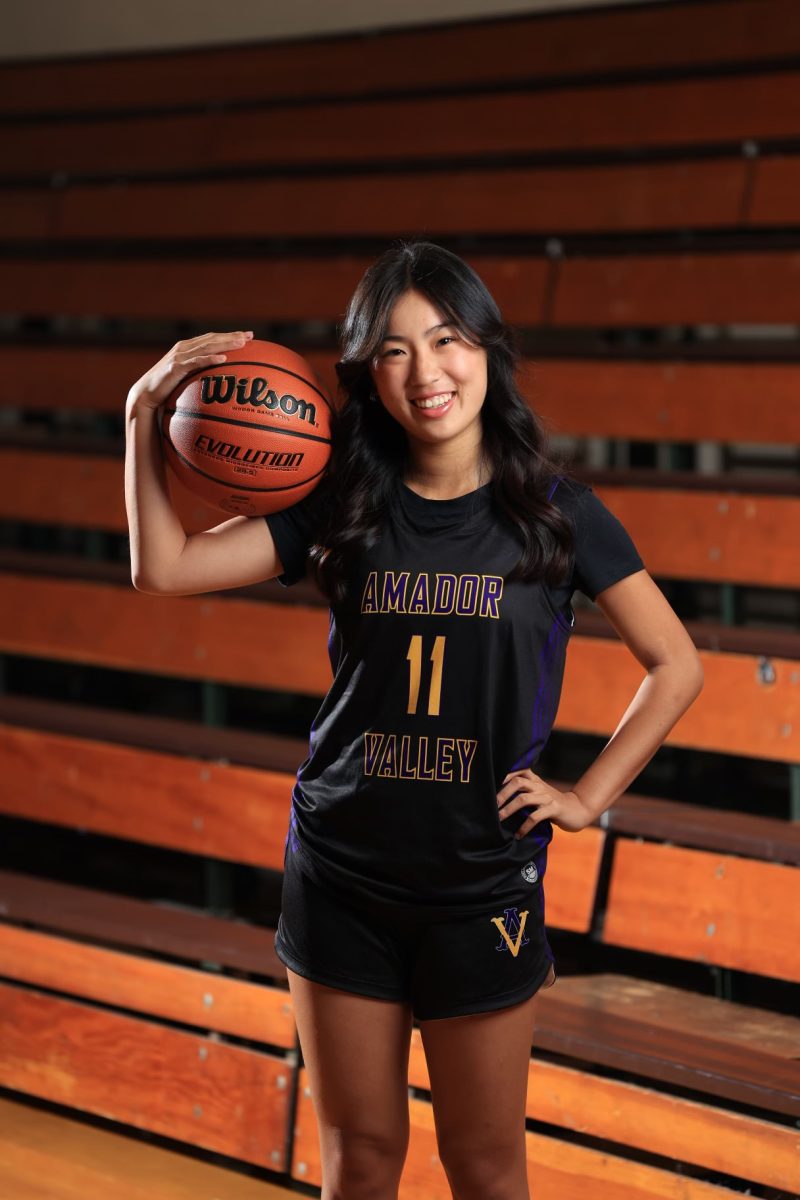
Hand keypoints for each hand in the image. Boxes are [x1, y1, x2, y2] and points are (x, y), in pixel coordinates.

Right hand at [126, 330, 253, 411]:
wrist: (146, 393)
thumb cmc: (166, 387)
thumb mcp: (185, 377)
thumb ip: (198, 373)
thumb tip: (217, 379)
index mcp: (187, 348)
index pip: (212, 338)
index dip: (229, 335)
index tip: (248, 336)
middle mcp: (184, 348)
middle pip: (212, 339)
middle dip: (232, 336)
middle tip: (250, 336)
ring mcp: (179, 356)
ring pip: (206, 347)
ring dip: (225, 344)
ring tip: (241, 344)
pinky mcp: (176, 367)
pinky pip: (196, 362)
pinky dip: (210, 359)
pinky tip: (222, 359)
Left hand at [496, 769, 591, 835]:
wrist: (577, 810)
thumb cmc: (552, 804)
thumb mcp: (538, 793)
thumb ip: (523, 792)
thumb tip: (498, 799)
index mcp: (534, 780)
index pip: (518, 771)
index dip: (504, 775)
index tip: (490, 785)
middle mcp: (539, 786)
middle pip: (517, 782)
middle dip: (502, 794)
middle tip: (491, 807)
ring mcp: (547, 797)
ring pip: (524, 799)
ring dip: (509, 810)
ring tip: (499, 820)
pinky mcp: (554, 809)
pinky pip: (535, 817)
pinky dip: (524, 826)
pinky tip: (519, 835)